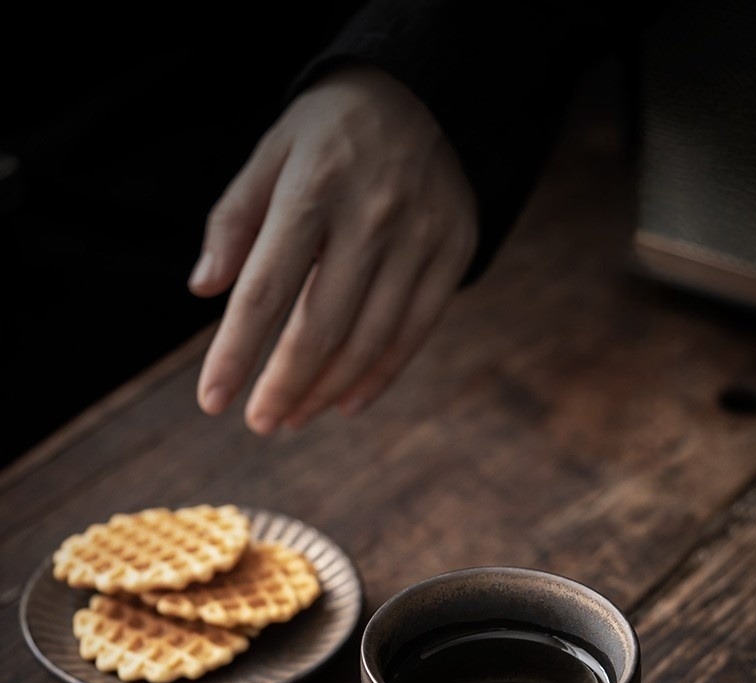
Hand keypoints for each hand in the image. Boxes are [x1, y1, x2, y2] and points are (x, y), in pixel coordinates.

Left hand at [188, 64, 477, 433]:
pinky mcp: (454, 251)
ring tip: (293, 417)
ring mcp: (420, 236)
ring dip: (326, 391)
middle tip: (259, 423)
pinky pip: (414, 332)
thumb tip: (203, 290)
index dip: (235, 354)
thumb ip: (233, 221)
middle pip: (320, 328)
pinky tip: (346, 403)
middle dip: (284, 387)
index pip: (264, 292)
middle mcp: (371, 215)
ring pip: (369, 340)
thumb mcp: (269, 155)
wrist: (420, 90)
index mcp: (312, 189)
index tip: (212, 401)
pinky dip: (379, 377)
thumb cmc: (327, 134)